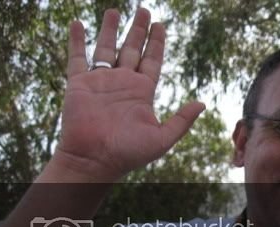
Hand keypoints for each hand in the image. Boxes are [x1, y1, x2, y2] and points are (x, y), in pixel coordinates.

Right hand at [55, 8, 204, 180]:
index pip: (152, 61)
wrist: (95, 160)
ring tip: (114, 10)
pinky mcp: (79, 84)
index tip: (160, 25)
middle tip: (144, 10)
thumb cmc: (129, 153)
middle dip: (138, 30)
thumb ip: (182, 120)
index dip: (157, 43)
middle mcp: (122, 84)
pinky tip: (77, 23)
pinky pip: (77, 57)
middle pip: (132, 49)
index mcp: (142, 93)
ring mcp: (101, 82)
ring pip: (106, 48)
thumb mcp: (162, 138)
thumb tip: (202, 103)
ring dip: (110, 29)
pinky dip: (77, 40)